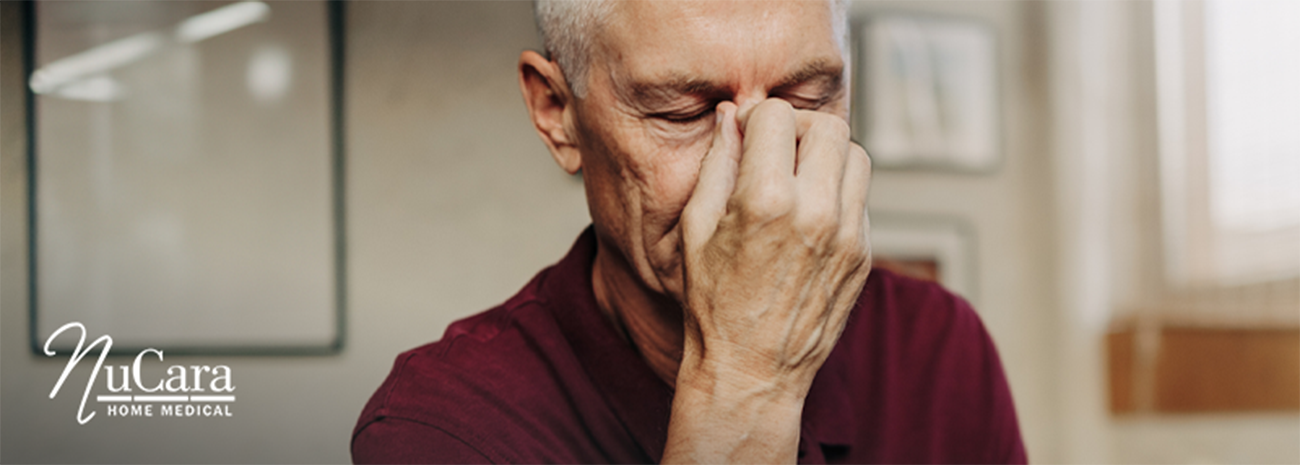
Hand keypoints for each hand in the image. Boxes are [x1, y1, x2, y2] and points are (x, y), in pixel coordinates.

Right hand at [661, 99, 871, 463]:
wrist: (751, 372)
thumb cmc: (713, 304)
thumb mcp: (697, 228)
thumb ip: (717, 163)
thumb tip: (732, 115)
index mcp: (765, 200)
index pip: (778, 115)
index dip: (757, 119)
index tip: (747, 137)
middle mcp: (815, 213)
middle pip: (828, 126)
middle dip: (799, 128)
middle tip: (778, 150)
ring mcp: (847, 235)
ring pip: (856, 156)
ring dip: (827, 156)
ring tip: (798, 178)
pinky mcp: (864, 256)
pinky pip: (861, 198)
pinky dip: (838, 192)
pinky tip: (810, 214)